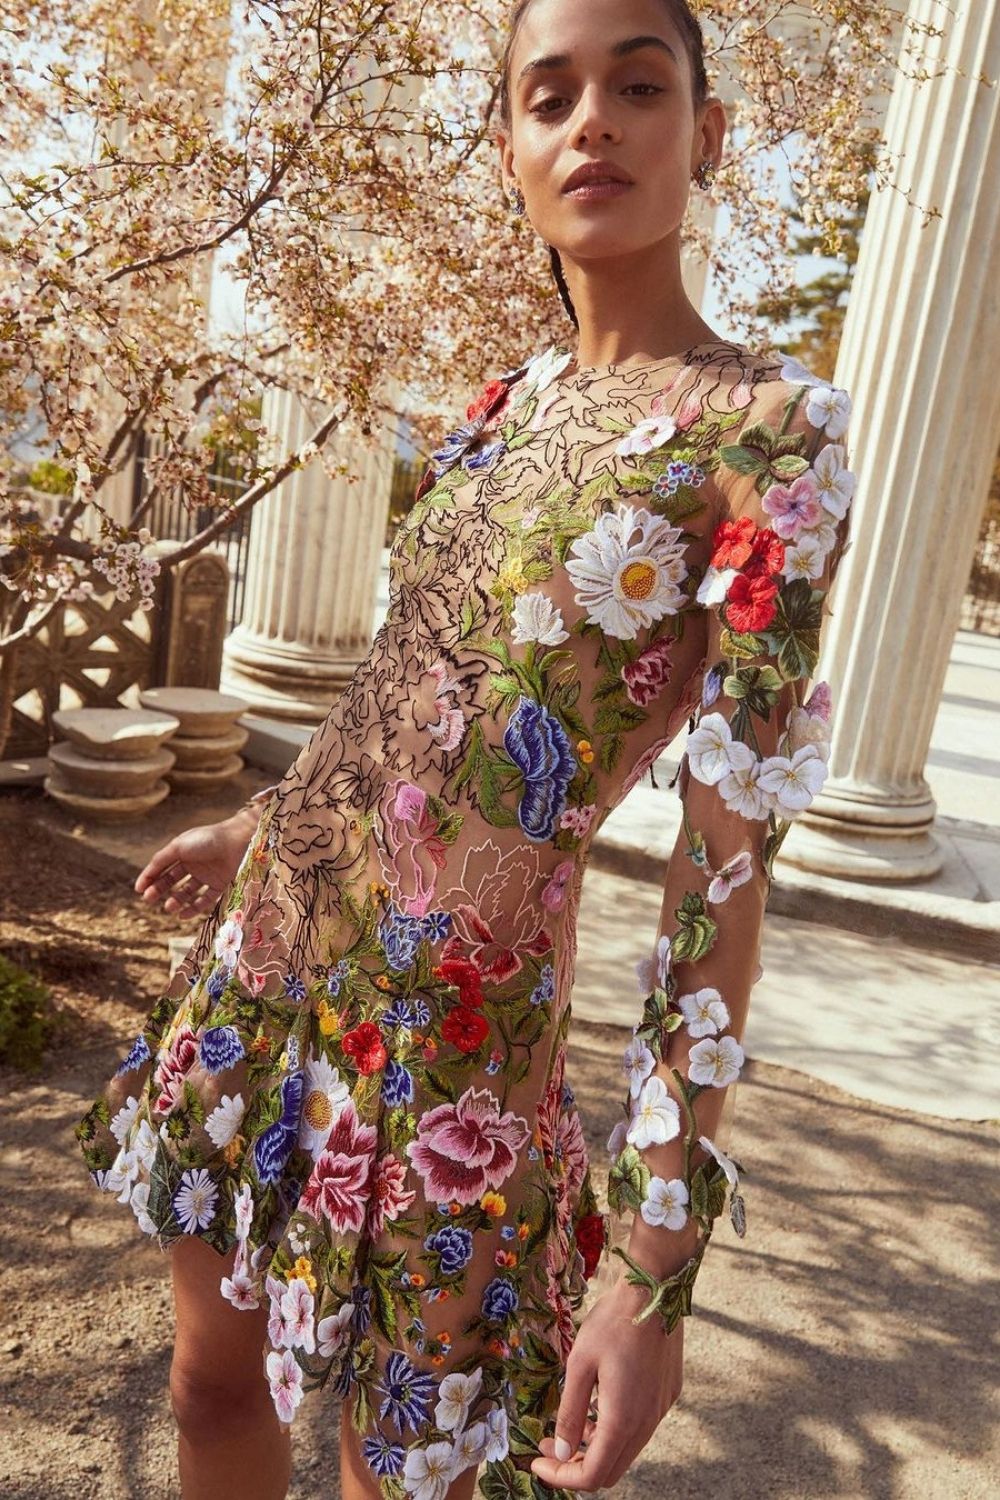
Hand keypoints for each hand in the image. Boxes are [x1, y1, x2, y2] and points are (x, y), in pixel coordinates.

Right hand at [134, 807, 260, 917]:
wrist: (239, 842)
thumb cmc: (207, 840)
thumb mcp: (179, 846)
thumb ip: (161, 860)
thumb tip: (146, 875)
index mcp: (183, 851)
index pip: (162, 867)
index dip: (149, 878)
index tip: (139, 890)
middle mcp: (194, 863)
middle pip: (172, 880)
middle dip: (159, 890)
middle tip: (149, 899)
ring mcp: (208, 875)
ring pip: (187, 892)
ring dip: (176, 901)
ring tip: (169, 907)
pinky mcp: (221, 885)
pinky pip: (205, 900)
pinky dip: (194, 908)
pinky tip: (182, 915)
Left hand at [530, 1279, 683, 1491]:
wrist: (656, 1291)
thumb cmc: (613, 1322)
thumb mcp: (580, 1364)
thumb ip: (571, 1412)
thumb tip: (561, 1452)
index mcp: (623, 1420)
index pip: (591, 1475)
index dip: (561, 1477)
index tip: (538, 1461)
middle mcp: (647, 1423)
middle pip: (611, 1469)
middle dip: (577, 1465)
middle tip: (551, 1445)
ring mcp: (660, 1410)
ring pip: (626, 1449)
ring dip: (597, 1447)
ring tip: (573, 1422)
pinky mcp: (667, 1395)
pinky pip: (640, 1427)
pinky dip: (616, 1429)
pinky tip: (600, 1401)